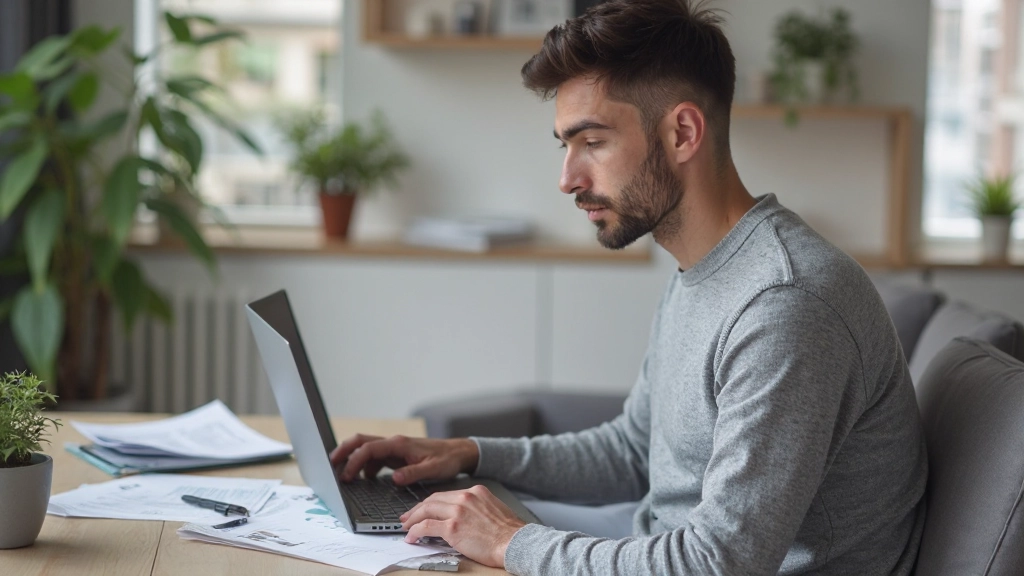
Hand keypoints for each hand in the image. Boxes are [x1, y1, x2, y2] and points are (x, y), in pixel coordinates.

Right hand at [329, 434, 478, 484]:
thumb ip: (413, 473)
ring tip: (342, 475)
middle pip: (361, 441)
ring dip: (352, 459)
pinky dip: (365, 466)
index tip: (346, 477)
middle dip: (343, 451)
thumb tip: (394, 478)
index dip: (354, 461)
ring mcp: (394, 449)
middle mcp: (394, 443)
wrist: (459, 453)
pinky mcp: (396, 455)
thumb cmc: (447, 459)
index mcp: (399, 444)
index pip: (369, 448)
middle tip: (329, 465)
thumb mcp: (433, 469)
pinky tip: (364, 479)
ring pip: (366, 448)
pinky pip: (374, 458)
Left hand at [400, 484, 525, 567]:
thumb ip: (476, 508)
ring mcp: (458, 511)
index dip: (431, 503)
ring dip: (413, 519)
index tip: (423, 509)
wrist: (516, 542)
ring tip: (406, 527)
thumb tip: (460, 519)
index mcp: (476, 492)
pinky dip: (415, 531)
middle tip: (407, 517)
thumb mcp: (493, 510)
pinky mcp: (453, 527)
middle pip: (433, 500)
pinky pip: (426, 527)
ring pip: (426, 510)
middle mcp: (465, 497)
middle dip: (417, 509)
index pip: (446, 495)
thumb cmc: (509, 533)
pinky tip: (411, 537)